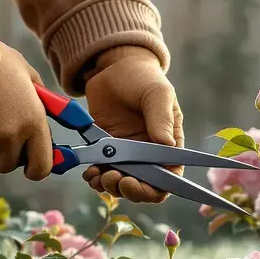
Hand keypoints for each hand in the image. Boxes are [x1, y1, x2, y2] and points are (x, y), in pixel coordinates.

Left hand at [81, 46, 183, 202]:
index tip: (135, 182)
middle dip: (128, 190)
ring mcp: (126, 156)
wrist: (114, 68)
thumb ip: (161, 118)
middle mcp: (149, 156)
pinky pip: (102, 174)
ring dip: (109, 186)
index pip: (168, 179)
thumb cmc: (143, 78)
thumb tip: (167, 144)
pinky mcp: (105, 152)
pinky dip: (95, 178)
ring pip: (121, 185)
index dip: (154, 189)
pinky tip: (90, 171)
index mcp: (169, 146)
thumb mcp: (157, 93)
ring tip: (98, 174)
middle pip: (144, 188)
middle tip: (113, 178)